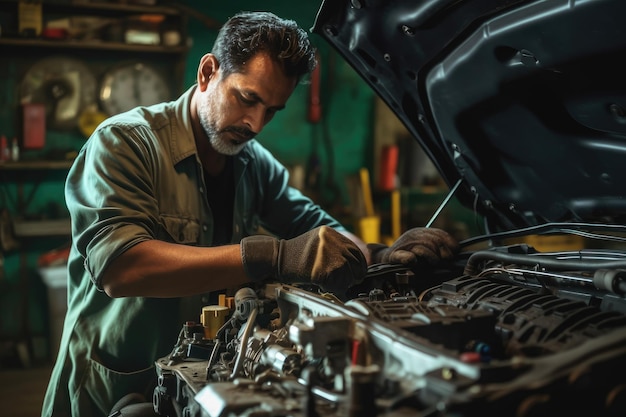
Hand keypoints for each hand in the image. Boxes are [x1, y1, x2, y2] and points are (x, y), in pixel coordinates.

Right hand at [241, 225, 366, 291]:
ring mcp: (327, 254)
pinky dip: (335, 287)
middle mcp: (331, 241)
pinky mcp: (322, 269)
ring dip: (345, 282)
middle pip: (355, 262)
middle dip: (355, 274)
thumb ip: (334, 246)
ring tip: (335, 283)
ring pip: (348, 273)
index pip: (356, 250)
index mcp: (331, 233)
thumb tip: (351, 260)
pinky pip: (337, 282)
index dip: (359, 263)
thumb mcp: (317, 241)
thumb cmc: (294, 253)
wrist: (276, 257)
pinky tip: (327, 286)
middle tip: (350, 281)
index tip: (357, 272)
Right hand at [368, 227, 458, 265]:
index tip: (454, 252)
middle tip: (445, 260)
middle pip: (434, 240)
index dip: (450, 243)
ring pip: (423, 247)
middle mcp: (412, 235)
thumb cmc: (407, 255)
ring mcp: (404, 244)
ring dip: (431, 256)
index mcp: (421, 232)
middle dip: (443, 252)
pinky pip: (405, 256)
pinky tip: (413, 261)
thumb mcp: (424, 248)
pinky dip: (410, 258)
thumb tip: (456, 250)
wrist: (384, 259)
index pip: (440, 234)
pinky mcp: (394, 255)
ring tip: (433, 262)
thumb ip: (438, 247)